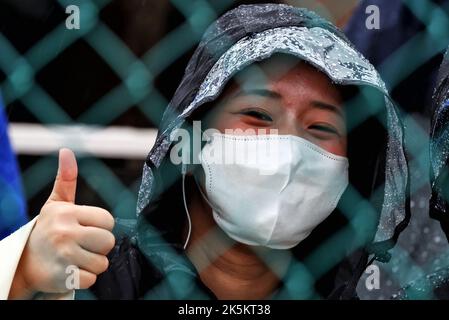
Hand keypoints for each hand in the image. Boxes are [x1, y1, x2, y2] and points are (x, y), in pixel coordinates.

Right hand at [9, 148, 114, 297]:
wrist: (23, 263)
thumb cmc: (47, 230)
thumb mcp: (55, 204)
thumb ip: (66, 179)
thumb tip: (66, 151)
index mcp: (68, 213)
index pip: (108, 220)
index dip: (101, 227)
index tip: (86, 229)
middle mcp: (66, 232)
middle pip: (108, 242)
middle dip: (99, 246)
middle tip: (83, 245)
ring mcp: (65, 255)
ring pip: (102, 262)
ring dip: (93, 263)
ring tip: (77, 258)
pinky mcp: (65, 277)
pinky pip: (92, 278)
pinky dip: (84, 278)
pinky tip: (72, 270)